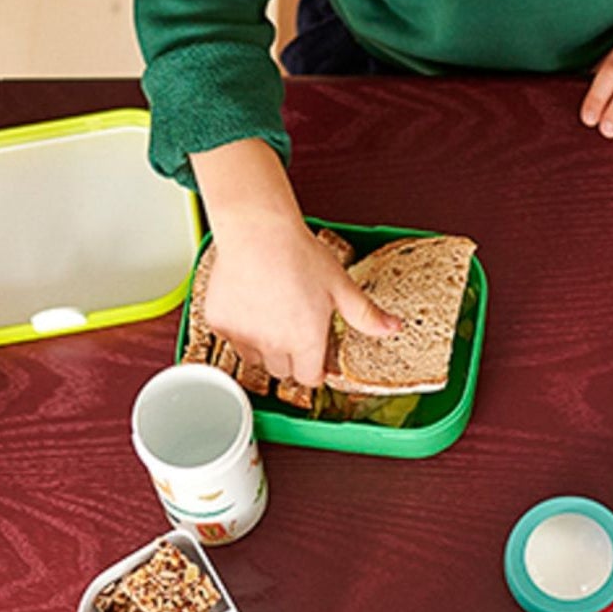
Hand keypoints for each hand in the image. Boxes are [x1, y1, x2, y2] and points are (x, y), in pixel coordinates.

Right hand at [204, 214, 398, 387]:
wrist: (257, 232)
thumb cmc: (297, 253)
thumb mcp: (340, 285)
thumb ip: (365, 314)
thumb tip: (392, 328)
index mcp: (306, 340)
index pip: (310, 379)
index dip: (315, 369)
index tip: (314, 358)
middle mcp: (273, 344)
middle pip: (282, 372)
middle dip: (290, 357)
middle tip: (292, 328)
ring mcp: (243, 336)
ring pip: (254, 358)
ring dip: (263, 347)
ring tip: (270, 315)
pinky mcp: (221, 324)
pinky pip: (231, 338)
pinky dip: (238, 328)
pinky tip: (249, 303)